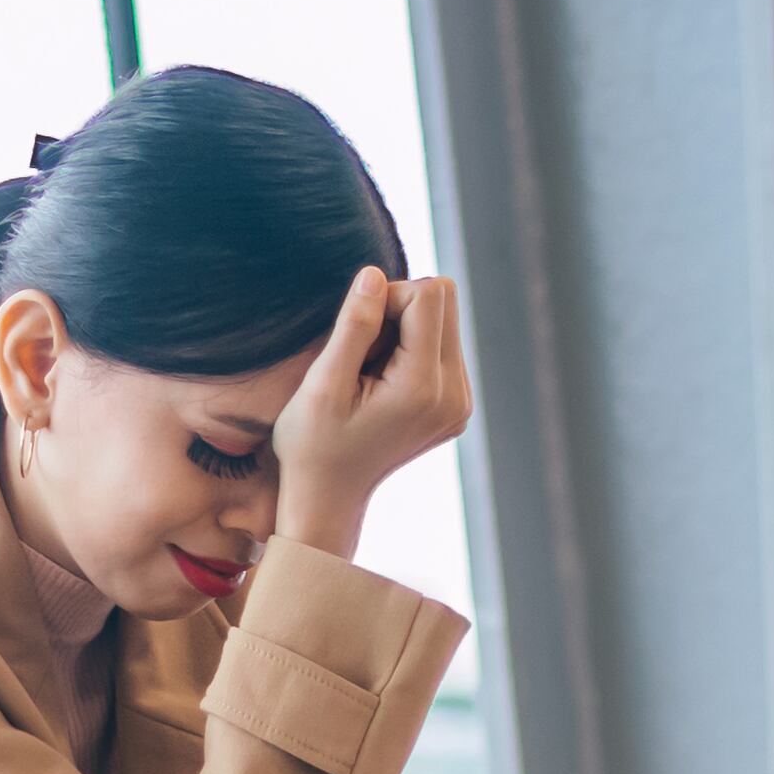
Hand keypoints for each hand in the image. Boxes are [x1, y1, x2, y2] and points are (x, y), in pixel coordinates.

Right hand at [271, 269, 470, 560]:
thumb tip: (374, 274)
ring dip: (405, 329)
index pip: (428, 295)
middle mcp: (455, 395)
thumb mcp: (322, 385)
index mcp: (423, 388)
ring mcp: (460, 404)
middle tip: (363, 350)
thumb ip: (353, 326)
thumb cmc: (313, 446)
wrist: (329, 499)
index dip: (386, 297)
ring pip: (445, 320)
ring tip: (370, 370)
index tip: (355, 333)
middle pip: (446, 300)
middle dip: (400, 309)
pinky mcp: (457, 406)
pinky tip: (383, 383)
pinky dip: (411, 350)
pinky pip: (442, 346)